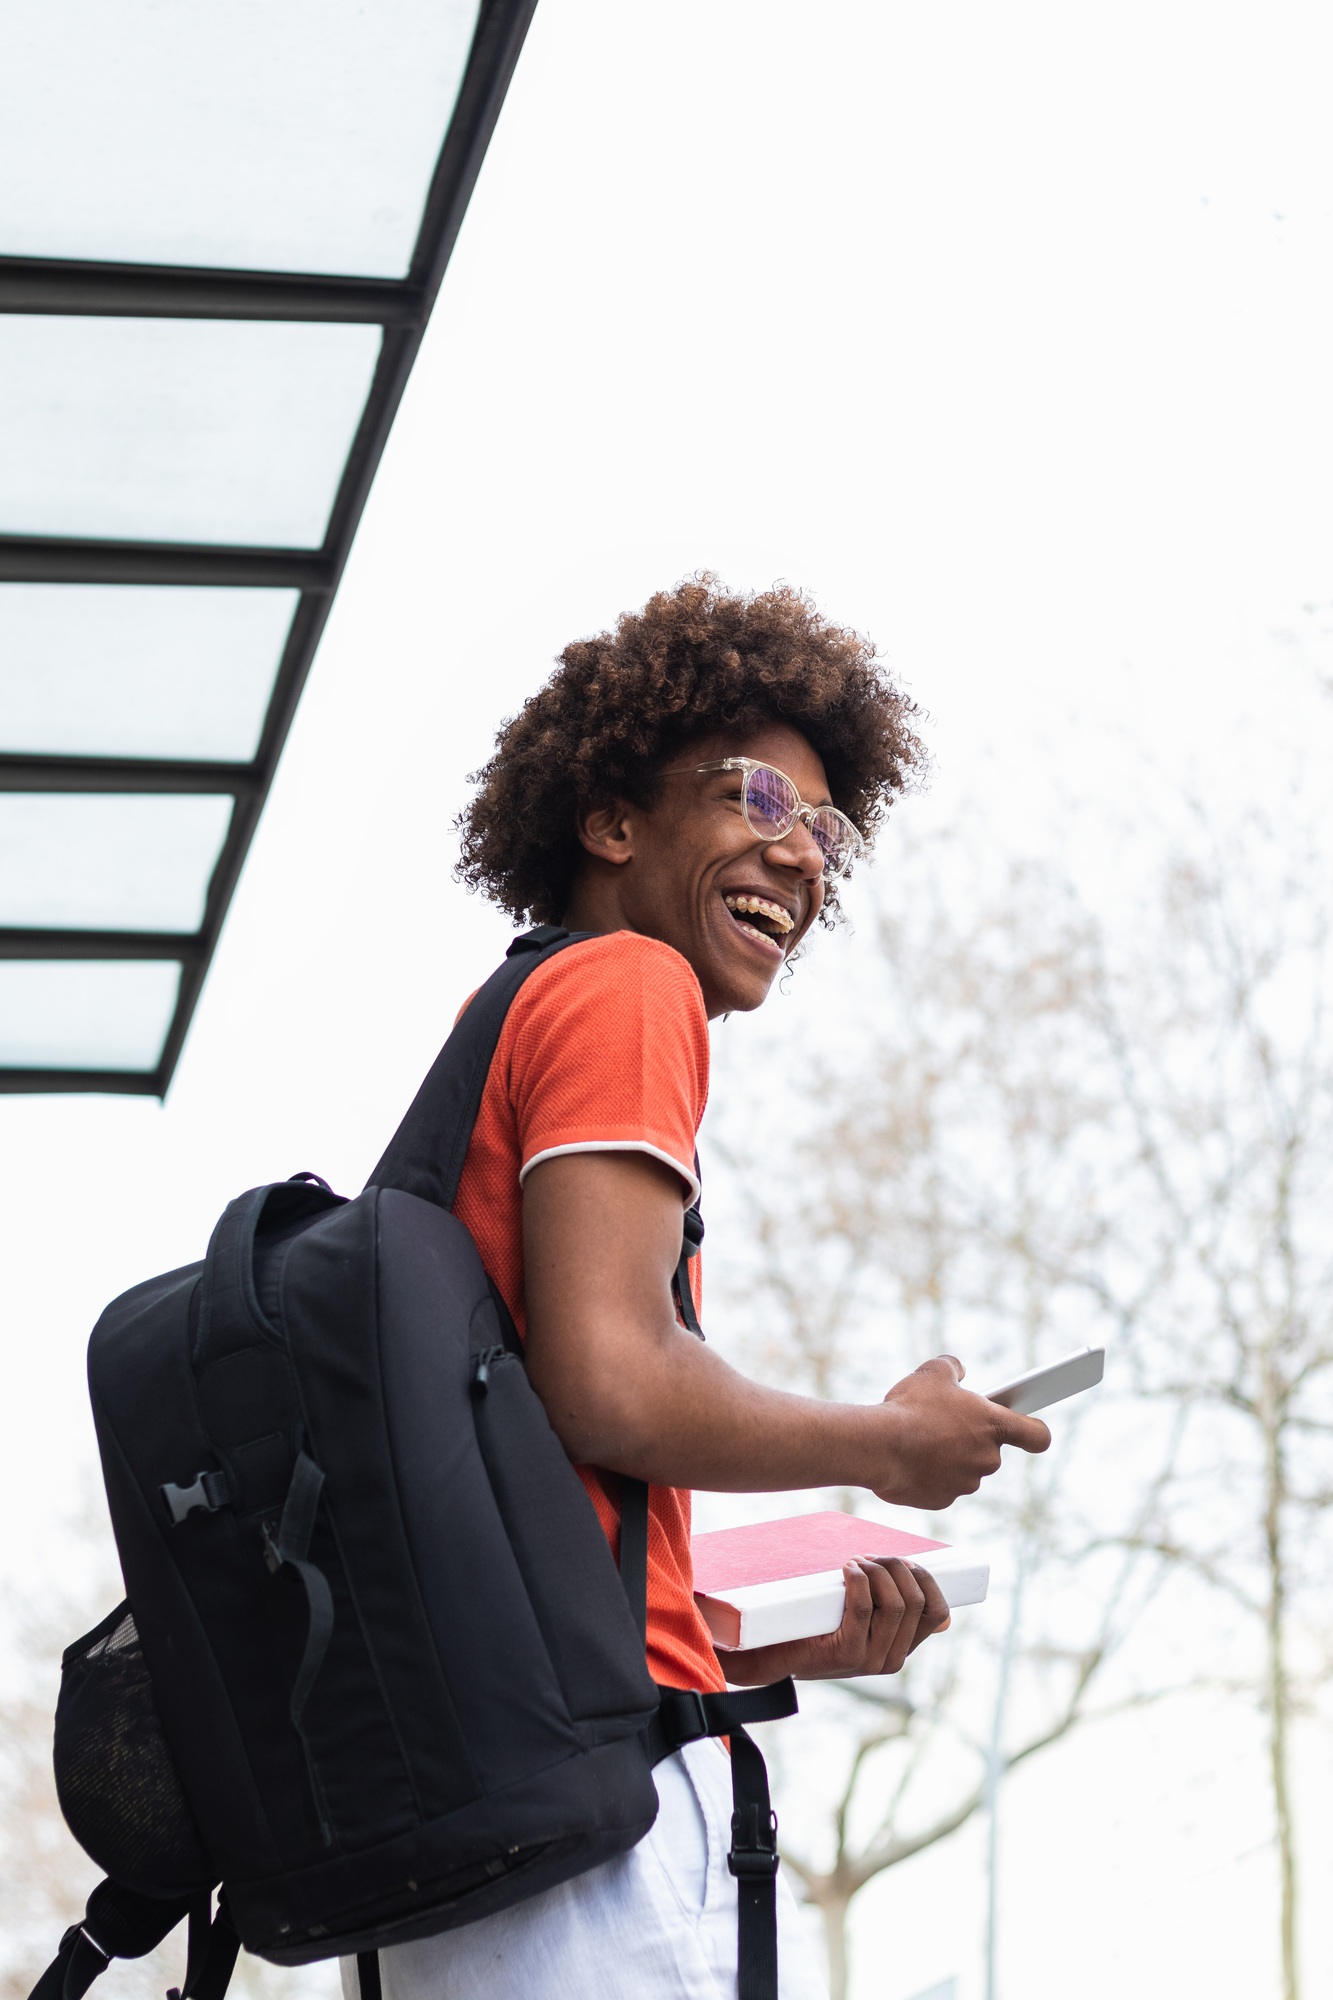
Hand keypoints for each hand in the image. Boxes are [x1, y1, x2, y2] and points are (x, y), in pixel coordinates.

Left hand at [721, 1558, 951, 1684]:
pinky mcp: (847, 1654)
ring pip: (895, 1603)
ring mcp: (870, 1660)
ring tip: (855, 1562)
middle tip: (869, 1557)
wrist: (773, 1654)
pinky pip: (864, 1607)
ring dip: (877, 1571)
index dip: (927, 1580)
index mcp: (901, 1649)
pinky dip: (858, 1580)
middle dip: (896, 1567)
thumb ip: (895, 1619)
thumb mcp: (863, 1624)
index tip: (904, 1562)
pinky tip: (847, 1569)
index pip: (937, 1613)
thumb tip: (945, 1621)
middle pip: (915, 1601)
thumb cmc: (817, 1627)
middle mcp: (891, 1660)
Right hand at [875, 1356, 1050, 1508]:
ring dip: (948, 1457)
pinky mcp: (943, 1500)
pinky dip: (929, 1475)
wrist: (878, 1445)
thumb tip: (958, 1372)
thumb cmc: (909, 1407)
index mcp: (993, 1425)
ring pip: (964, 1469)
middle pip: (989, 1450)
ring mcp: (966, 1483)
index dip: (1035, 1432)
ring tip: (919, 1439)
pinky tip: (909, 1459)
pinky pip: (941, 1486)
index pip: (1037, 1436)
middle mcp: (986, 1458)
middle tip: (942, 1422)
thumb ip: (953, 1368)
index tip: (1027, 1428)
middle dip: (968, 1438)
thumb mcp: (933, 1371)